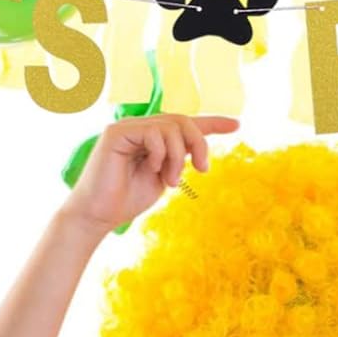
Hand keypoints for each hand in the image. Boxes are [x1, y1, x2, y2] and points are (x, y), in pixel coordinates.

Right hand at [62, 113, 239, 234]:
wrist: (100, 215)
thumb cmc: (128, 199)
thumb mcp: (164, 177)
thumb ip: (178, 158)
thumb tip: (198, 149)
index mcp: (153, 138)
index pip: (185, 124)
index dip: (212, 123)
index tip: (236, 125)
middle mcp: (140, 128)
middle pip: (182, 121)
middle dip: (199, 143)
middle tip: (203, 169)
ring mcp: (127, 128)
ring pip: (171, 126)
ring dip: (177, 156)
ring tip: (171, 181)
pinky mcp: (116, 133)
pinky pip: (153, 132)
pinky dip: (160, 153)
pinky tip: (151, 169)